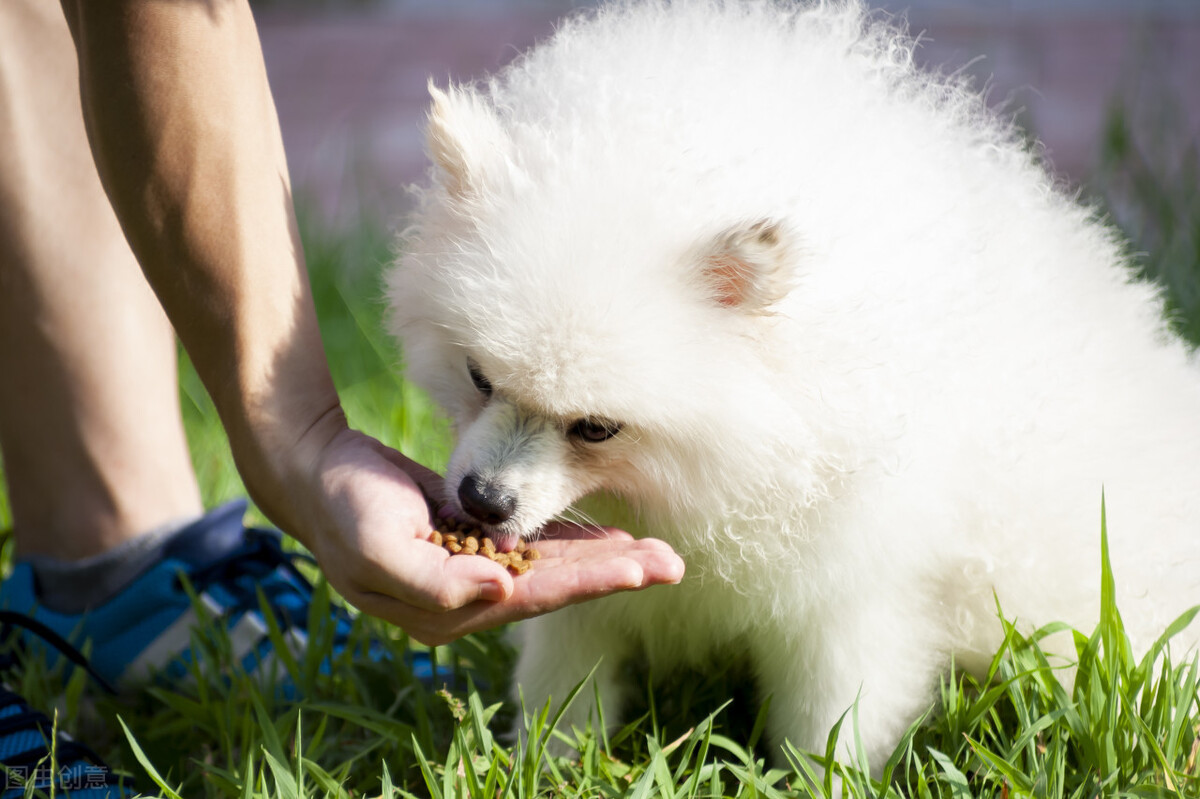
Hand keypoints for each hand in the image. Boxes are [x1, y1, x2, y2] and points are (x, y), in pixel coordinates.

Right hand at [283, 423, 684, 645]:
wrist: (317, 472)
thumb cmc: (345, 508)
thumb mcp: (377, 545)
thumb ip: (435, 579)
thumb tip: (502, 589)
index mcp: (447, 606)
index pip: (534, 596)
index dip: (590, 582)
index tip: (641, 570)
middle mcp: (469, 594)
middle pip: (556, 586)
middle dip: (614, 575)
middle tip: (671, 564)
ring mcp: (472, 568)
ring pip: (552, 568)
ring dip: (603, 560)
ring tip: (656, 554)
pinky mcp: (473, 539)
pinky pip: (534, 546)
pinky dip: (572, 542)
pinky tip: (609, 537)